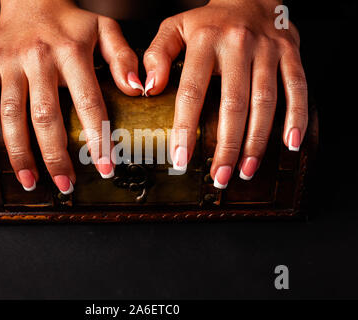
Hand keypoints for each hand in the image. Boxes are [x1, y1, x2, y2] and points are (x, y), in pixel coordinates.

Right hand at [0, 0, 141, 192]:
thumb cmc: (70, 20)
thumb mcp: (105, 29)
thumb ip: (123, 57)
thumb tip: (137, 89)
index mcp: (71, 52)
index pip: (88, 102)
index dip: (97, 138)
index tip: (105, 167)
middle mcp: (39, 57)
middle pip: (46, 116)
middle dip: (55, 155)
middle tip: (65, 183)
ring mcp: (9, 61)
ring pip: (11, 113)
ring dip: (19, 151)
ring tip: (30, 180)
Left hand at [144, 0, 306, 187]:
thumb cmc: (209, 20)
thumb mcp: (174, 27)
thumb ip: (157, 55)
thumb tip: (148, 89)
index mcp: (204, 41)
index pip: (192, 91)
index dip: (186, 128)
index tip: (181, 159)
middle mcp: (237, 45)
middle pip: (233, 104)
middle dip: (226, 146)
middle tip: (219, 176)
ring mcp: (267, 50)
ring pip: (265, 102)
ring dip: (257, 141)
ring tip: (245, 170)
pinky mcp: (291, 53)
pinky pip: (298, 87)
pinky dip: (297, 117)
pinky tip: (290, 143)